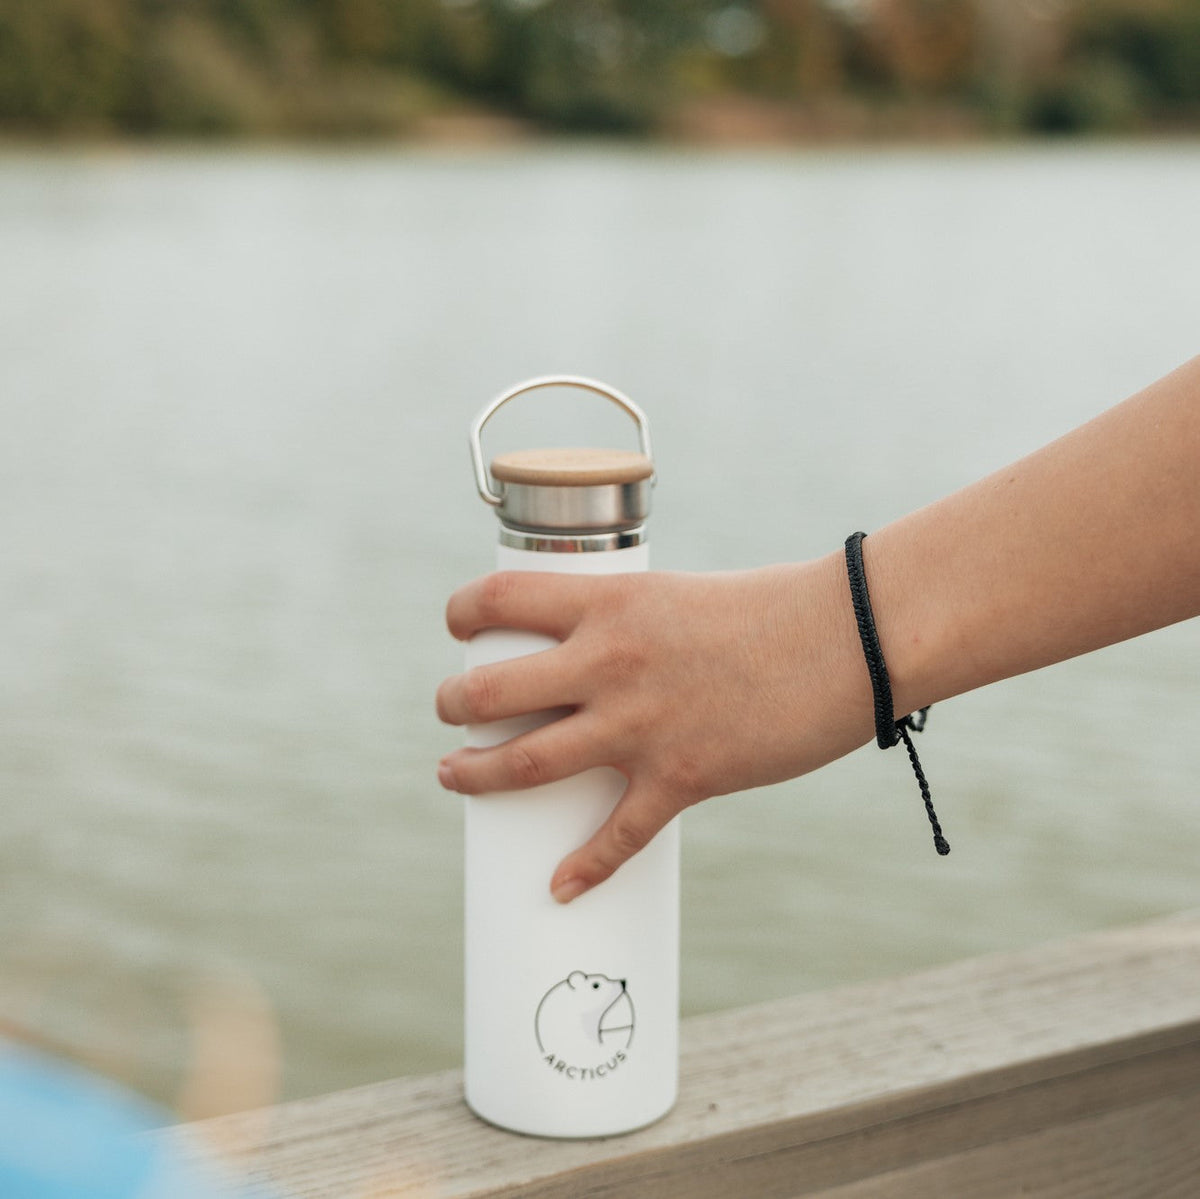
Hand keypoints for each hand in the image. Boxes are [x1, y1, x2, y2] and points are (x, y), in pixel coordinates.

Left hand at [436, 556, 874, 901]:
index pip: (500, 597)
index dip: (462, 612)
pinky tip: (560, 886)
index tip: (456, 626)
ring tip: (454, 775)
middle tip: (448, 713)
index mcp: (610, 603)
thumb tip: (598, 649)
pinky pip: (617, 837)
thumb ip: (631, 624)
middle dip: (452, 706)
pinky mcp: (681, 778)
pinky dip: (584, 866)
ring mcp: (640, 725)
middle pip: (489, 692)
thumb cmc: (774, 608)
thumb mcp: (681, 596)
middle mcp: (609, 662)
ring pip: (523, 764)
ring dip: (474, 776)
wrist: (848, 640)